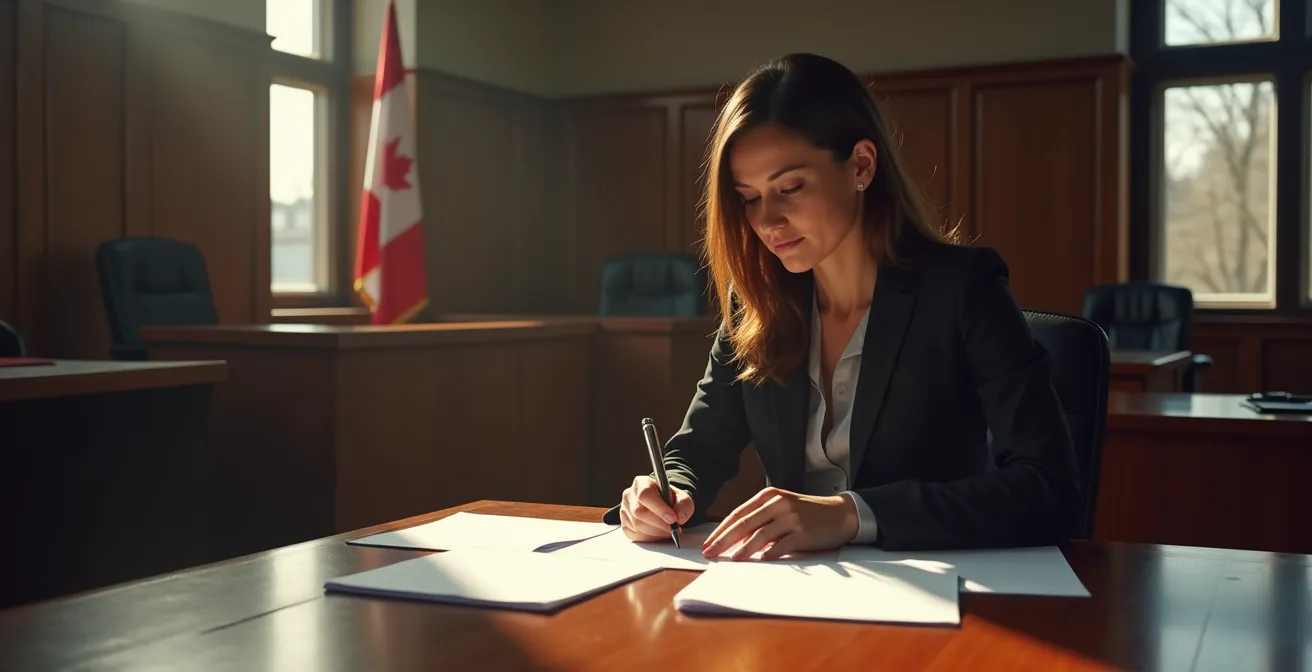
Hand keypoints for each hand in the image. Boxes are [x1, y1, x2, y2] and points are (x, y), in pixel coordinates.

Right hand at [619, 476, 693, 541]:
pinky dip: (650, 538)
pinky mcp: (624, 525)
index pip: (645, 494)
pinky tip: (658, 534)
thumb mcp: (682, 498)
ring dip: (656, 532)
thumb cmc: (670, 500)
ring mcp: (625, 510)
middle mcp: (629, 495)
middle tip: (673, 529)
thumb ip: (683, 505)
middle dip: (659, 524)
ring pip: (637, 526)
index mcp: (642, 483)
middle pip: (639, 512)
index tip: (672, 518)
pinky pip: (635, 535)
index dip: (659, 508)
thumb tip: (679, 518)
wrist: (662, 506)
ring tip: (668, 531)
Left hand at [702, 487, 858, 560]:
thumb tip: (734, 539)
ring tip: (730, 559)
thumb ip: (760, 519)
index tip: (707, 543)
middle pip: (744, 524)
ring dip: (743, 550)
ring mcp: (791, 517)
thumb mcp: (781, 508)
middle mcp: (778, 504)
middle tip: (709, 553)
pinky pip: (781, 546)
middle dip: (723, 540)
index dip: (720, 530)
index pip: (738, 514)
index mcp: (769, 496)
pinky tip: (759, 561)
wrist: (840, 513)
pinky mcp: (803, 532)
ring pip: (760, 535)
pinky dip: (769, 554)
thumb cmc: (807, 513)